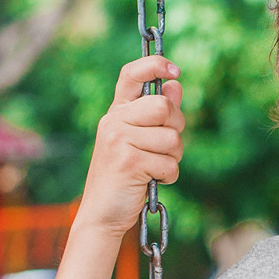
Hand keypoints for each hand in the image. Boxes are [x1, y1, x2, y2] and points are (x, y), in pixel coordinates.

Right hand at [75, 55, 184, 238]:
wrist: (102, 213)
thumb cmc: (125, 177)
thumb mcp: (139, 141)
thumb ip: (157, 116)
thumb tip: (175, 84)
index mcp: (116, 112)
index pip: (131, 74)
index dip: (154, 65)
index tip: (175, 70)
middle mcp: (114, 120)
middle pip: (164, 106)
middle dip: (176, 128)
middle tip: (164, 148)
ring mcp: (119, 139)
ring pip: (172, 138)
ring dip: (173, 158)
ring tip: (154, 168)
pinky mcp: (129, 161)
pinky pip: (170, 163)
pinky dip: (168, 176)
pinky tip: (152, 181)